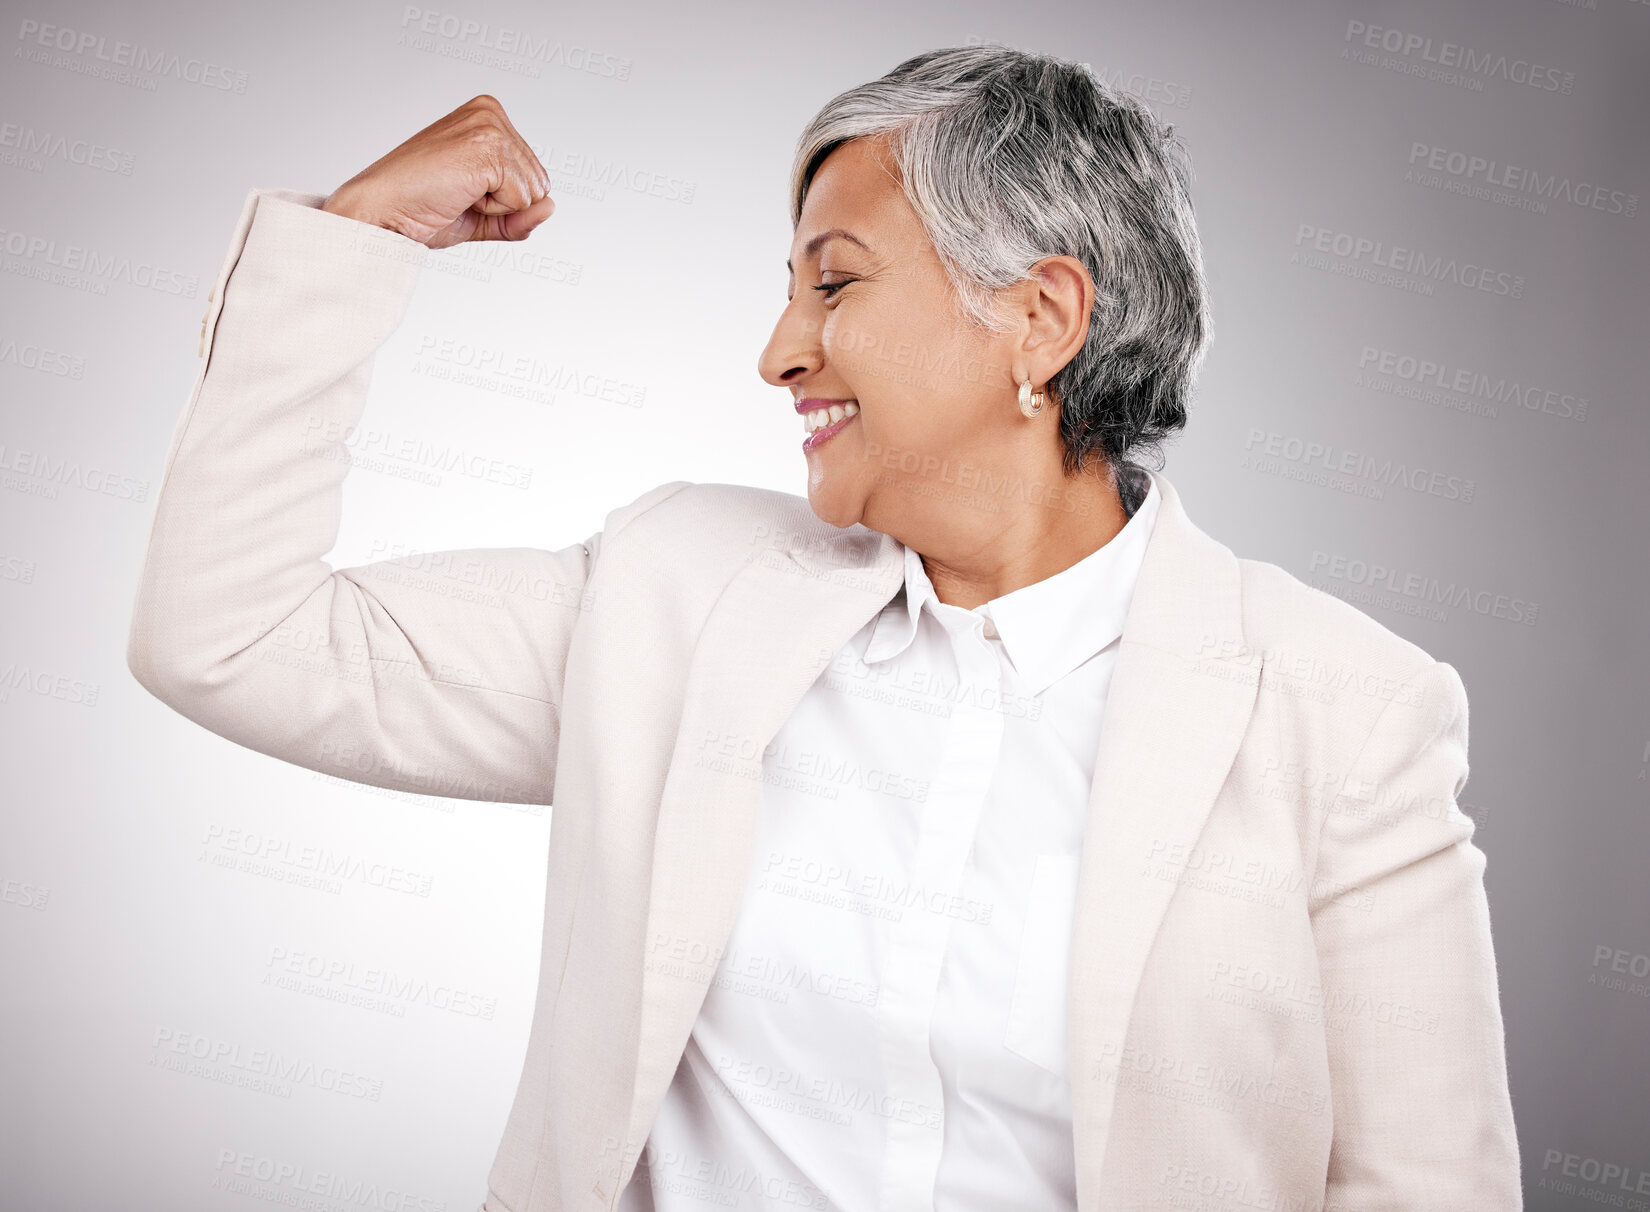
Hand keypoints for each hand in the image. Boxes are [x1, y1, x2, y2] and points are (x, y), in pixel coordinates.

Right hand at [320, 94, 552, 248]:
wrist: (382, 214)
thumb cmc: (420, 210)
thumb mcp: (482, 216)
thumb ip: (520, 214)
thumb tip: (552, 207)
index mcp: (488, 117)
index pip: (534, 176)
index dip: (504, 200)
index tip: (460, 191)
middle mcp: (490, 113)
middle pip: (540, 183)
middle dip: (504, 204)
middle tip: (457, 195)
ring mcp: (489, 127)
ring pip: (534, 192)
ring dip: (497, 207)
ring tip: (455, 193)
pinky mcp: (488, 148)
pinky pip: (521, 200)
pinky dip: (493, 211)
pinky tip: (458, 194)